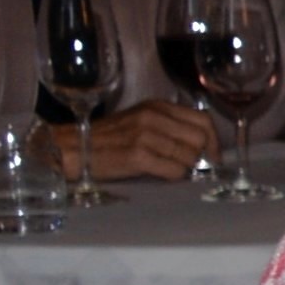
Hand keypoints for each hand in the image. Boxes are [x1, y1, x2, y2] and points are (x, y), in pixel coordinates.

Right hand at [47, 102, 210, 177]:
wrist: (70, 148)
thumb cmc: (107, 139)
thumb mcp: (139, 121)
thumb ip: (168, 126)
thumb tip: (202, 145)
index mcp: (157, 107)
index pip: (203, 120)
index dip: (214, 141)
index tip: (212, 156)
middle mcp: (153, 118)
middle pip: (201, 139)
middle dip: (203, 157)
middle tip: (195, 168)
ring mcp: (145, 136)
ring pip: (190, 156)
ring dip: (187, 168)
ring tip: (173, 170)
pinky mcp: (137, 155)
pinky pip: (175, 170)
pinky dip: (175, 176)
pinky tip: (162, 175)